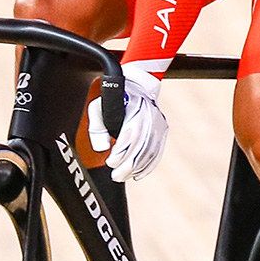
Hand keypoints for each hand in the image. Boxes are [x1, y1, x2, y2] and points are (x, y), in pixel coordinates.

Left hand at [87, 64, 165, 180]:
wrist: (138, 84)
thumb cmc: (115, 97)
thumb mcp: (99, 107)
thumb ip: (97, 128)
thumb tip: (101, 149)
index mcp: (134, 109)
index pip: (130, 136)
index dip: (121, 152)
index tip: (110, 162)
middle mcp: (149, 117)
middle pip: (141, 147)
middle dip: (128, 165)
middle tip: (116, 176)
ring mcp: (158, 123)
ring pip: (150, 151)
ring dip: (137, 168)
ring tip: (124, 176)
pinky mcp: (163, 130)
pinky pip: (157, 151)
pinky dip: (148, 165)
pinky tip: (138, 174)